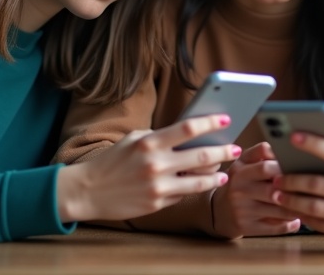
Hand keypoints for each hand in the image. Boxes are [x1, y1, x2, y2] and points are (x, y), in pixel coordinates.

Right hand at [57, 114, 239, 222]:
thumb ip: (159, 137)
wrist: (88, 190)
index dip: (210, 123)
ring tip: (224, 173)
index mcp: (149, 142)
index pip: (188, 128)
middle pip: (201, 155)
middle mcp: (156, 163)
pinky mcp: (157, 203)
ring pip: (199, 180)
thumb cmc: (112, 161)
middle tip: (236, 148)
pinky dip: (195, 188)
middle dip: (223, 151)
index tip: (226, 120)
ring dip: (216, 176)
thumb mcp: (133, 139)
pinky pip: (183, 194)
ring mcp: (158, 186)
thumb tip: (188, 135)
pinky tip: (203, 184)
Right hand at [212, 142, 301, 237]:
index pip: (264, 164)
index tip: (299, 165)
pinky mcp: (246, 227)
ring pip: (278, 209)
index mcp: (240, 170)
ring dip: (297, 207)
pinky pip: (275, 227)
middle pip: (274, 187)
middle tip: (311, 187)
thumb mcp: (243, 163)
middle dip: (295, 188)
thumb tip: (285, 147)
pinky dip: (290, 224)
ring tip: (309, 203)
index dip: (284, 164)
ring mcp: (242, 210)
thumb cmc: (239, 183)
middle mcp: (239, 189)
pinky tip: (297, 219)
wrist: (218, 211)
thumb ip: (260, 152)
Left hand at [271, 132, 323, 246]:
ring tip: (277, 194)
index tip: (293, 137)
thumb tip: (320, 152)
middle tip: (276, 176)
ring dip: (292, 200)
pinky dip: (306, 217)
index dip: (313, 144)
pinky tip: (296, 210)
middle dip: (292, 179)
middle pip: (318, 184)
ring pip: (316, 208)